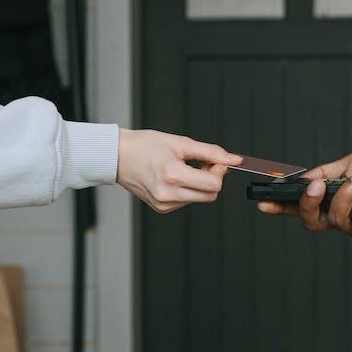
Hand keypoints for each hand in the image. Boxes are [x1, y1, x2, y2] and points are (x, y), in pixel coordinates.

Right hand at [117, 129, 241, 213]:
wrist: (118, 156)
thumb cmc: (144, 146)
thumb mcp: (180, 143)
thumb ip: (210, 152)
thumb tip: (233, 160)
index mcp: (173, 175)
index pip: (214, 185)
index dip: (220, 172)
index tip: (216, 161)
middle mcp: (168, 193)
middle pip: (210, 195)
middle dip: (211, 179)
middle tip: (201, 164)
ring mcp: (164, 204)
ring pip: (199, 199)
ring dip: (199, 185)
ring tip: (184, 169)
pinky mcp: (161, 208)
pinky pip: (186, 201)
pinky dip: (187, 190)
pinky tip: (174, 178)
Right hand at [257, 149, 351, 239]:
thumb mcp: (349, 164)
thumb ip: (323, 174)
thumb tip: (300, 181)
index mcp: (330, 200)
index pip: (300, 208)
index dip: (280, 208)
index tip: (262, 202)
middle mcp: (340, 217)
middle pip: (311, 221)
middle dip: (308, 204)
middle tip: (316, 186)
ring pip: (336, 217)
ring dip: (349, 192)